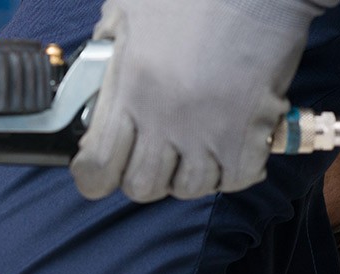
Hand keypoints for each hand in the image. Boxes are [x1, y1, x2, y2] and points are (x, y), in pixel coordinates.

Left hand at [70, 0, 337, 201]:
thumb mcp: (125, 13)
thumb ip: (104, 52)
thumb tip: (90, 78)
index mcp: (127, 91)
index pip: (96, 166)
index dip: (93, 177)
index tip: (98, 170)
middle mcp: (163, 118)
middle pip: (140, 187)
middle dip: (141, 177)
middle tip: (150, 158)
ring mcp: (207, 129)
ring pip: (188, 189)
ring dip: (187, 176)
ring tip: (192, 151)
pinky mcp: (250, 131)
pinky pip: (236, 179)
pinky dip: (231, 173)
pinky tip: (229, 150)